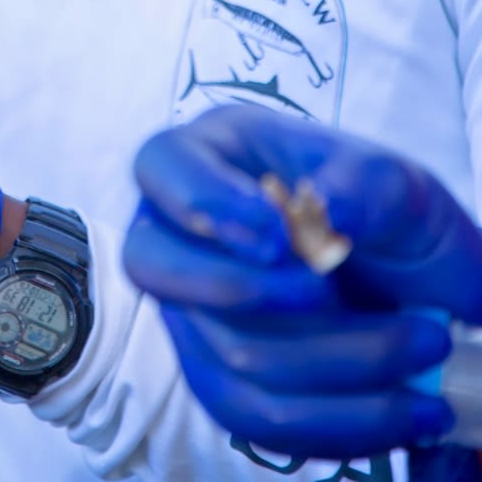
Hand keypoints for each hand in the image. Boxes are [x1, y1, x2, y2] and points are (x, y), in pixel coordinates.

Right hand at [122, 105, 478, 457]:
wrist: (408, 274)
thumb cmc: (381, 206)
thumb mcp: (389, 178)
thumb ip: (360, 185)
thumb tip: (329, 211)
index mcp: (210, 149)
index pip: (162, 166)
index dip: (207, 206)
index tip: (280, 237)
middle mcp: (177, 225)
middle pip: (154, 266)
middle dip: (251, 292)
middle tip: (330, 289)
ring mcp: (189, 301)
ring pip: (223, 353)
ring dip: (329, 365)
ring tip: (417, 346)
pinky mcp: (215, 368)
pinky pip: (248, 413)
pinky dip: (330, 421)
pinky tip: (400, 407)